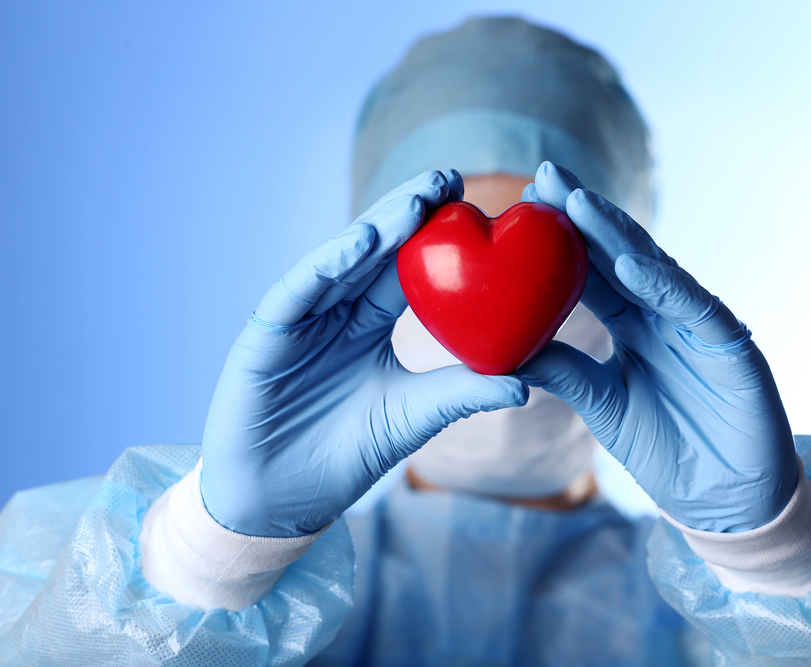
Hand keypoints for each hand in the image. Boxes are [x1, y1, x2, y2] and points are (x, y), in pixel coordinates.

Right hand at [200, 170, 528, 536]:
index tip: (482, 206)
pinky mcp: (265, 333)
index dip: (439, 237)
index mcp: (369, 323)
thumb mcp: (414, 417)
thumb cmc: (347, 457)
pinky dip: (327, 266)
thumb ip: (463, 392)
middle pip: (376, 250)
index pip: (408, 270)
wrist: (281, 502)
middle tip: (452, 179)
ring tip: (416, 202)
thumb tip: (530, 381)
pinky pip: (298, 291)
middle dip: (411, 211)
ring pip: (340, 260)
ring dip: (376, 227)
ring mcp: (301, 318)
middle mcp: (336, 311)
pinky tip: (360, 245)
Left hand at [518, 162, 796, 531]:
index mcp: (633, 324)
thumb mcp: (602, 405)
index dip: (558, 241)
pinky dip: (665, 286)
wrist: (721, 501)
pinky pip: (695, 308)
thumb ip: (563, 370)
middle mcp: (664, 314)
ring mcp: (698, 325)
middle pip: (621, 254)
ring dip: (618, 234)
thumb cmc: (665, 450)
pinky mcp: (732, 344)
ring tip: (578, 203)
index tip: (517, 206)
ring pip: (656, 269)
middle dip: (583, 215)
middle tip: (542, 176)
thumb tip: (502, 348)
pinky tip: (632, 264)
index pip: (591, 272)